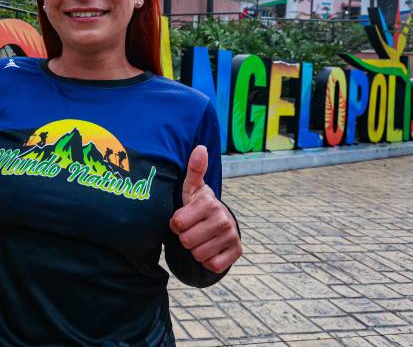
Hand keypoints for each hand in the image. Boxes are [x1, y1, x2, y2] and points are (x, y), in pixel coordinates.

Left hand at [169, 145, 242, 273]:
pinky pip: (213, 266)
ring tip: (201, 237)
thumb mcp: (193, 187)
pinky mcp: (237, 252)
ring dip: (196, 249)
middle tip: (192, 228)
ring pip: (198, 255)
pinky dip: (208, 261)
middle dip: (185, 238)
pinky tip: (211, 248)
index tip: (183, 218)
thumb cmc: (199, 204)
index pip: (177, 224)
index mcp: (209, 203)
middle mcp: (223, 219)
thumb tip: (200, 148)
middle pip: (186, 242)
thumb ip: (194, 169)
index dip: (175, 224)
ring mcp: (232, 236)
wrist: (221, 221)